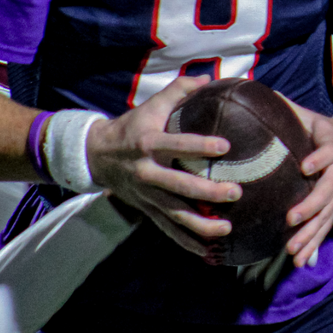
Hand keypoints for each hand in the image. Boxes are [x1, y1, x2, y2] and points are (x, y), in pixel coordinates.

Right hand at [85, 76, 239, 256]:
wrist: (97, 154)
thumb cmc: (132, 126)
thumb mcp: (151, 105)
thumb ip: (179, 90)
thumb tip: (209, 79)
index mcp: (148, 142)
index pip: (177, 145)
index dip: (201, 145)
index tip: (226, 146)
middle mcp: (147, 171)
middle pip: (180, 186)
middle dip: (208, 192)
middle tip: (236, 192)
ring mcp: (146, 195)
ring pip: (175, 214)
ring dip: (201, 225)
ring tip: (226, 229)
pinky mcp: (146, 210)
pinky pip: (168, 230)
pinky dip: (187, 242)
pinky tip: (208, 252)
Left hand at [280, 99, 332, 267]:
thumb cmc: (326, 130)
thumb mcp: (312, 117)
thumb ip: (288, 109)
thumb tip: (256, 91)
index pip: (329, 153)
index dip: (319, 159)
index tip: (305, 166)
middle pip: (328, 191)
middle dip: (311, 207)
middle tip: (291, 218)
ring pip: (327, 215)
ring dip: (310, 234)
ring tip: (293, 250)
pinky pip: (326, 227)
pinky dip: (314, 245)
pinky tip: (301, 262)